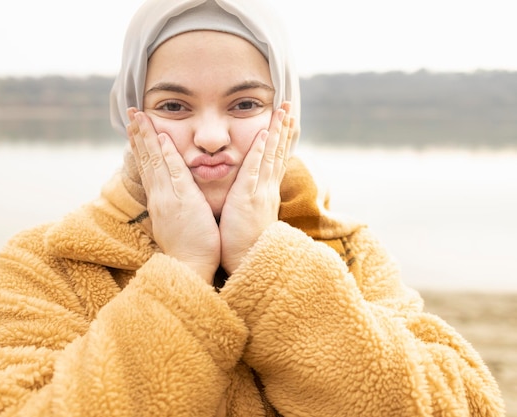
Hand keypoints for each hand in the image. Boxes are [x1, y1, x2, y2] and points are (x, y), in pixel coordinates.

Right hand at [127, 108, 220, 283]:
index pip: (148, 167)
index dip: (141, 146)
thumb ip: (173, 204)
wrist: (190, 267)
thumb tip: (170, 193)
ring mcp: (168, 198)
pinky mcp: (182, 202)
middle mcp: (159, 196)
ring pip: (155, 162)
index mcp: (159, 200)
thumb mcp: (177, 221)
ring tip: (139, 117)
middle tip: (132, 112)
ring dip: (147, 138)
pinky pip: (174, 173)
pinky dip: (167, 155)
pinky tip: (162, 139)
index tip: (135, 128)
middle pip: (146, 160)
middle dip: (139, 135)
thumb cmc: (189, 246)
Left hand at [219, 102, 293, 274]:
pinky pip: (256, 168)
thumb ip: (247, 203)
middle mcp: (267, 189)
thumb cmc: (242, 244)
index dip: (280, 142)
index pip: (274, 163)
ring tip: (283, 110)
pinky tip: (264, 133)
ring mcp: (260, 192)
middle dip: (283, 129)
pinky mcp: (249, 198)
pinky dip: (261, 150)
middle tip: (288, 107)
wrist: (245, 262)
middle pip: (278, 153)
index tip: (285, 124)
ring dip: (277, 132)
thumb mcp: (246, 218)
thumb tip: (245, 196)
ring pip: (271, 155)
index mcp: (264, 194)